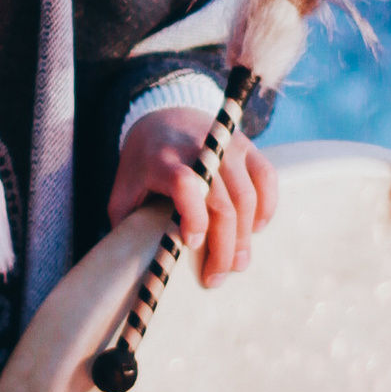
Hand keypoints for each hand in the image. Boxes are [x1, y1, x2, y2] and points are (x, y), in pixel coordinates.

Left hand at [109, 107, 276, 282]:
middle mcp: (199, 148)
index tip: (191, 243)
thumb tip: (132, 268)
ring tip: (236, 263)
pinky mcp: (247, 146)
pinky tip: (255, 229)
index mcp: (162, 159)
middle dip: (222, 246)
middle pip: (221, 201)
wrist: (164, 115)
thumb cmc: (143, 163)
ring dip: (244, 237)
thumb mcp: (124, 189)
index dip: (192, 215)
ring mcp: (227, 145)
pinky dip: (266, 207)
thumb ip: (127, 223)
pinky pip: (266, 177)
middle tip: (216, 277)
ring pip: (246, 196)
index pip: (184, 182)